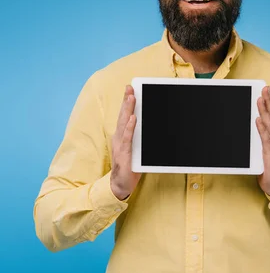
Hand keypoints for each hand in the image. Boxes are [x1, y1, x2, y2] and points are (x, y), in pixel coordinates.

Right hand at [110, 84, 141, 199]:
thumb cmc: (129, 167)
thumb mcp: (136, 149)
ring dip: (128, 110)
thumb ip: (140, 138)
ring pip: (124, 124)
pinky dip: (130, 128)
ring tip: (132, 98)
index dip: (126, 103)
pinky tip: (133, 119)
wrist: (121, 185)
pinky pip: (127, 139)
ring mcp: (120, 145)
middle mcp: (118, 138)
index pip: (124, 116)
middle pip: (122, 116)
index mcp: (121, 136)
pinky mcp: (124, 154)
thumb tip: (148, 126)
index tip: (130, 90)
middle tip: (130, 88)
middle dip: (126, 101)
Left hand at [256, 86, 269, 197]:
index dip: (269, 103)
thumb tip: (250, 126)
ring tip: (259, 99)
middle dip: (268, 101)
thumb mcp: (260, 151)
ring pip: (269, 126)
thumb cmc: (267, 168)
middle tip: (265, 88)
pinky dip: (262, 129)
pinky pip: (265, 140)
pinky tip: (258, 120)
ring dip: (264, 112)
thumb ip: (256, 140)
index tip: (265, 90)